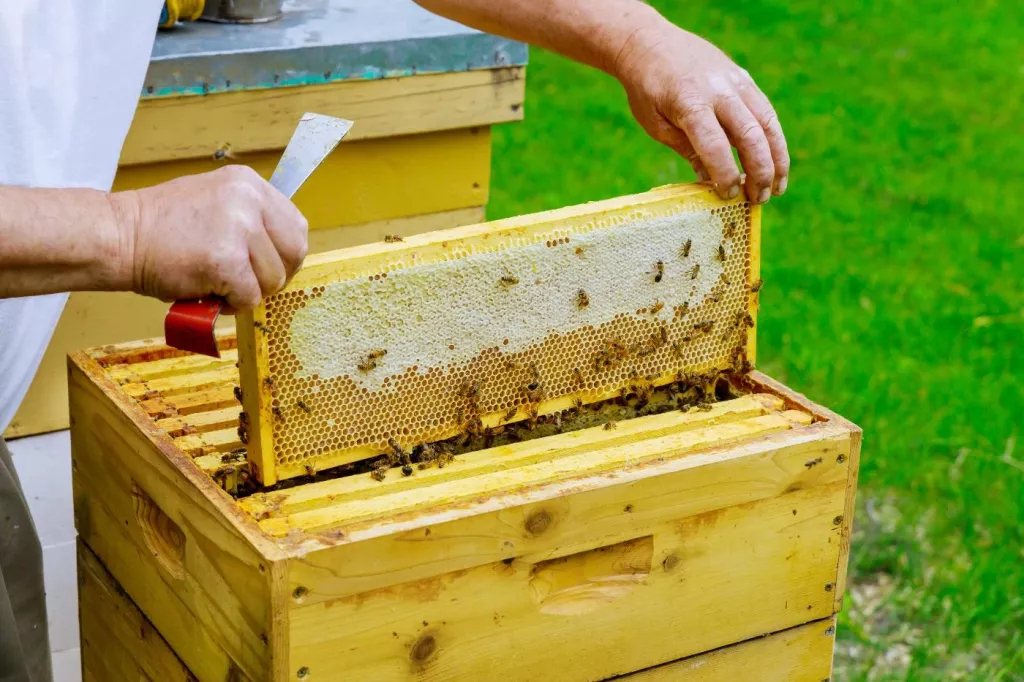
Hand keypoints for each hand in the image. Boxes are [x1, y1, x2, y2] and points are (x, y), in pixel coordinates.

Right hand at [111, 165, 308, 310]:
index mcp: (249, 184)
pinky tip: (209, 293)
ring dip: (249, 291)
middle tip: (246, 282)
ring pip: (273, 279)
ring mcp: (239, 228)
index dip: (285, 255)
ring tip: (218, 284)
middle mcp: (249, 199)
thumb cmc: (161, 229)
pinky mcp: (227, 260)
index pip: (296, 226)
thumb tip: (278, 252)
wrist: (119, 236)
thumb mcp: (216, 203)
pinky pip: (250, 297)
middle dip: (273, 276)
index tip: (267, 267)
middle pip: (293, 253)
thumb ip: (249, 219)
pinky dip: (232, 305)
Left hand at [613, 20, 788, 202]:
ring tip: (777, 188)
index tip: (729, 195)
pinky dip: (774, 140)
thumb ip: (686, 151)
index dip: (725, 173)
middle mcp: (718, 90)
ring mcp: (735, 82)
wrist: (650, 43)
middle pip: (750, 135)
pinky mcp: (744, 79)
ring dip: (777, 159)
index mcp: (690, 103)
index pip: (715, 144)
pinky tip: (775, 163)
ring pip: (767, 124)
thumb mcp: (656, 125)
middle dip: (760, 171)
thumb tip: (711, 184)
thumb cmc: (648, 89)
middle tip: (760, 200)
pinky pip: (765, 112)